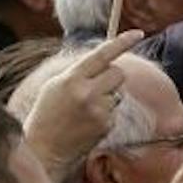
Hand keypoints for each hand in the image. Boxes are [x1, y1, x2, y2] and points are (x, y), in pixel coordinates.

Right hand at [22, 33, 143, 180]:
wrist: (44, 149)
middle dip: (112, 75)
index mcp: (71, 79)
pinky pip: (114, 110)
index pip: (102, 54)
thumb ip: (78, 72)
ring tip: (85, 109)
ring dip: (107, 96)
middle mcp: (87, 93)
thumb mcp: (55, 85)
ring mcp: (99, 111)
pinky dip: (105, 114)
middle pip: (118, 72)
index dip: (122, 42)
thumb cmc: (46, 114)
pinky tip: (88, 122)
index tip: (138, 33)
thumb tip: (104, 59)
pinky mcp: (106, 126)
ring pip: (117, 92)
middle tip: (95, 86)